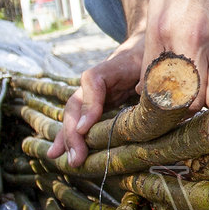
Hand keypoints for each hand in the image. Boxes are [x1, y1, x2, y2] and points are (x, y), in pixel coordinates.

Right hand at [47, 34, 145, 164]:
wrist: (141, 49)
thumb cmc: (148, 57)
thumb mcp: (151, 64)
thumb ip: (148, 78)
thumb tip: (140, 92)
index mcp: (109, 67)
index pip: (92, 83)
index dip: (88, 106)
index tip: (83, 128)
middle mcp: (93, 82)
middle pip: (76, 104)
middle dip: (73, 133)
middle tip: (77, 157)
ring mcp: (90, 94)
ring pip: (73, 116)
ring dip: (68, 139)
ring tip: (66, 160)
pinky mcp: (93, 106)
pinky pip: (78, 122)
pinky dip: (68, 138)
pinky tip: (56, 153)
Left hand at [143, 0, 208, 106]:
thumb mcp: (159, 6)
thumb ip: (150, 50)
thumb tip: (143, 89)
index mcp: (172, 31)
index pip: (167, 90)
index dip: (167, 105)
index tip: (168, 104)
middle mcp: (202, 39)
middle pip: (196, 101)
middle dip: (191, 106)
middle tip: (189, 100)